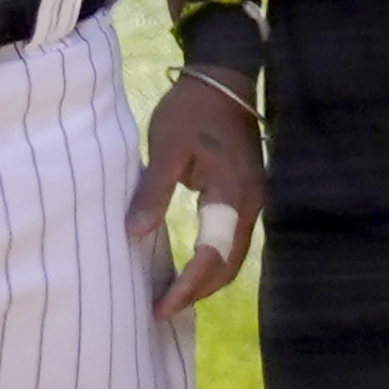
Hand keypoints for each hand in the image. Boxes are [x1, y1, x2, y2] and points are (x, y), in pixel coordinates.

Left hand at [129, 67, 263, 318]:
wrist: (224, 79)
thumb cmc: (191, 110)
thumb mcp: (166, 147)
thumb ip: (153, 192)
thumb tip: (133, 234)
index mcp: (231, 193)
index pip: (212, 254)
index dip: (187, 286)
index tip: (160, 307)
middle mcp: (250, 204)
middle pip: (228, 264)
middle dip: (197, 292)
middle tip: (162, 309)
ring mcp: (254, 201)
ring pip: (234, 256)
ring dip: (206, 281)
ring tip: (173, 296)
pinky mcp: (248, 196)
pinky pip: (233, 241)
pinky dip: (214, 262)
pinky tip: (192, 269)